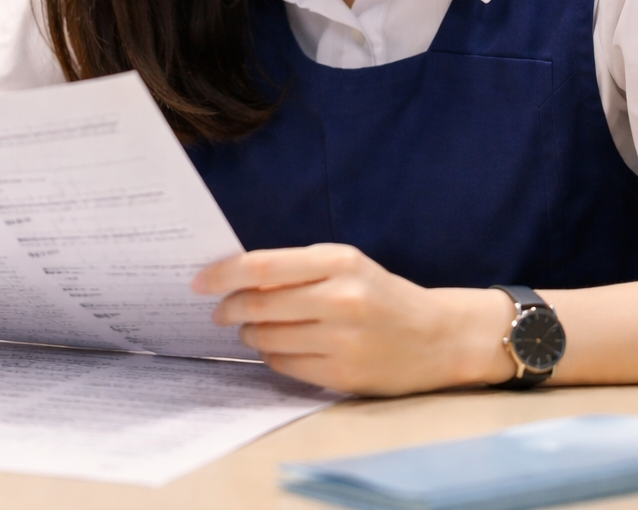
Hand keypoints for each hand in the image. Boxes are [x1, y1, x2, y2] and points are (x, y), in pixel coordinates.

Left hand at [192, 243, 514, 395]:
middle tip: (219, 311)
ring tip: (251, 329)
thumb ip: (297, 269)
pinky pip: (285, 366)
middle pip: (259, 304)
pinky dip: (272, 357)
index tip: (198, 281)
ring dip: (249, 334)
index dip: (223, 274)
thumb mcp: (346, 265)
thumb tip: (235, 278)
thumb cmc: (381, 295)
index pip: (263, 266)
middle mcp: (341, 298)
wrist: (438, 337)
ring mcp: (343, 340)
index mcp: (339, 262)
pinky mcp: (343, 375)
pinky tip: (278, 349)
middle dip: (229, 308)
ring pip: (267, 338)